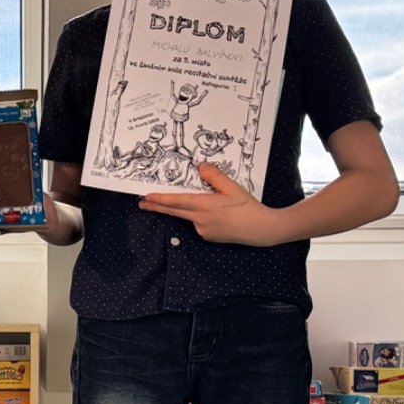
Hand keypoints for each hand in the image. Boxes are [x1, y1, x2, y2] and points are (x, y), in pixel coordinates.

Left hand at [137, 163, 277, 244]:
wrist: (261, 229)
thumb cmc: (248, 207)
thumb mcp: (233, 188)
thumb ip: (215, 177)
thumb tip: (200, 166)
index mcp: (204, 205)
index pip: (176, 201)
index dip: (160, 199)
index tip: (147, 197)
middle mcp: (200, 219)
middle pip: (174, 212)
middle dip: (157, 207)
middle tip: (142, 203)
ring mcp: (203, 230)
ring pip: (189, 217)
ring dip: (185, 210)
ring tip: (197, 203)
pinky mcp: (208, 237)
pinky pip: (199, 224)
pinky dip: (200, 217)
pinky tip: (216, 215)